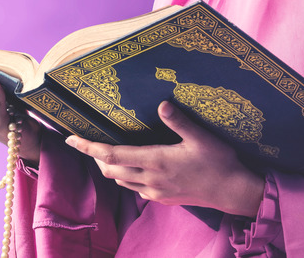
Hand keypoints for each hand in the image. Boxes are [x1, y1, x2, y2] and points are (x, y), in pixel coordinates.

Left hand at [65, 101, 263, 216]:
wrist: (233, 192)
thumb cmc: (220, 162)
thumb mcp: (202, 137)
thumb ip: (179, 121)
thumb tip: (161, 104)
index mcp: (156, 161)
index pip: (111, 155)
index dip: (88, 147)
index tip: (70, 139)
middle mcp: (151, 179)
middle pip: (110, 170)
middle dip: (95, 157)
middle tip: (89, 142)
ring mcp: (156, 192)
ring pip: (121, 181)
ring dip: (110, 168)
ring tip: (108, 153)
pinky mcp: (163, 199)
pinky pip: (136, 189)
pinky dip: (127, 178)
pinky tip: (134, 168)